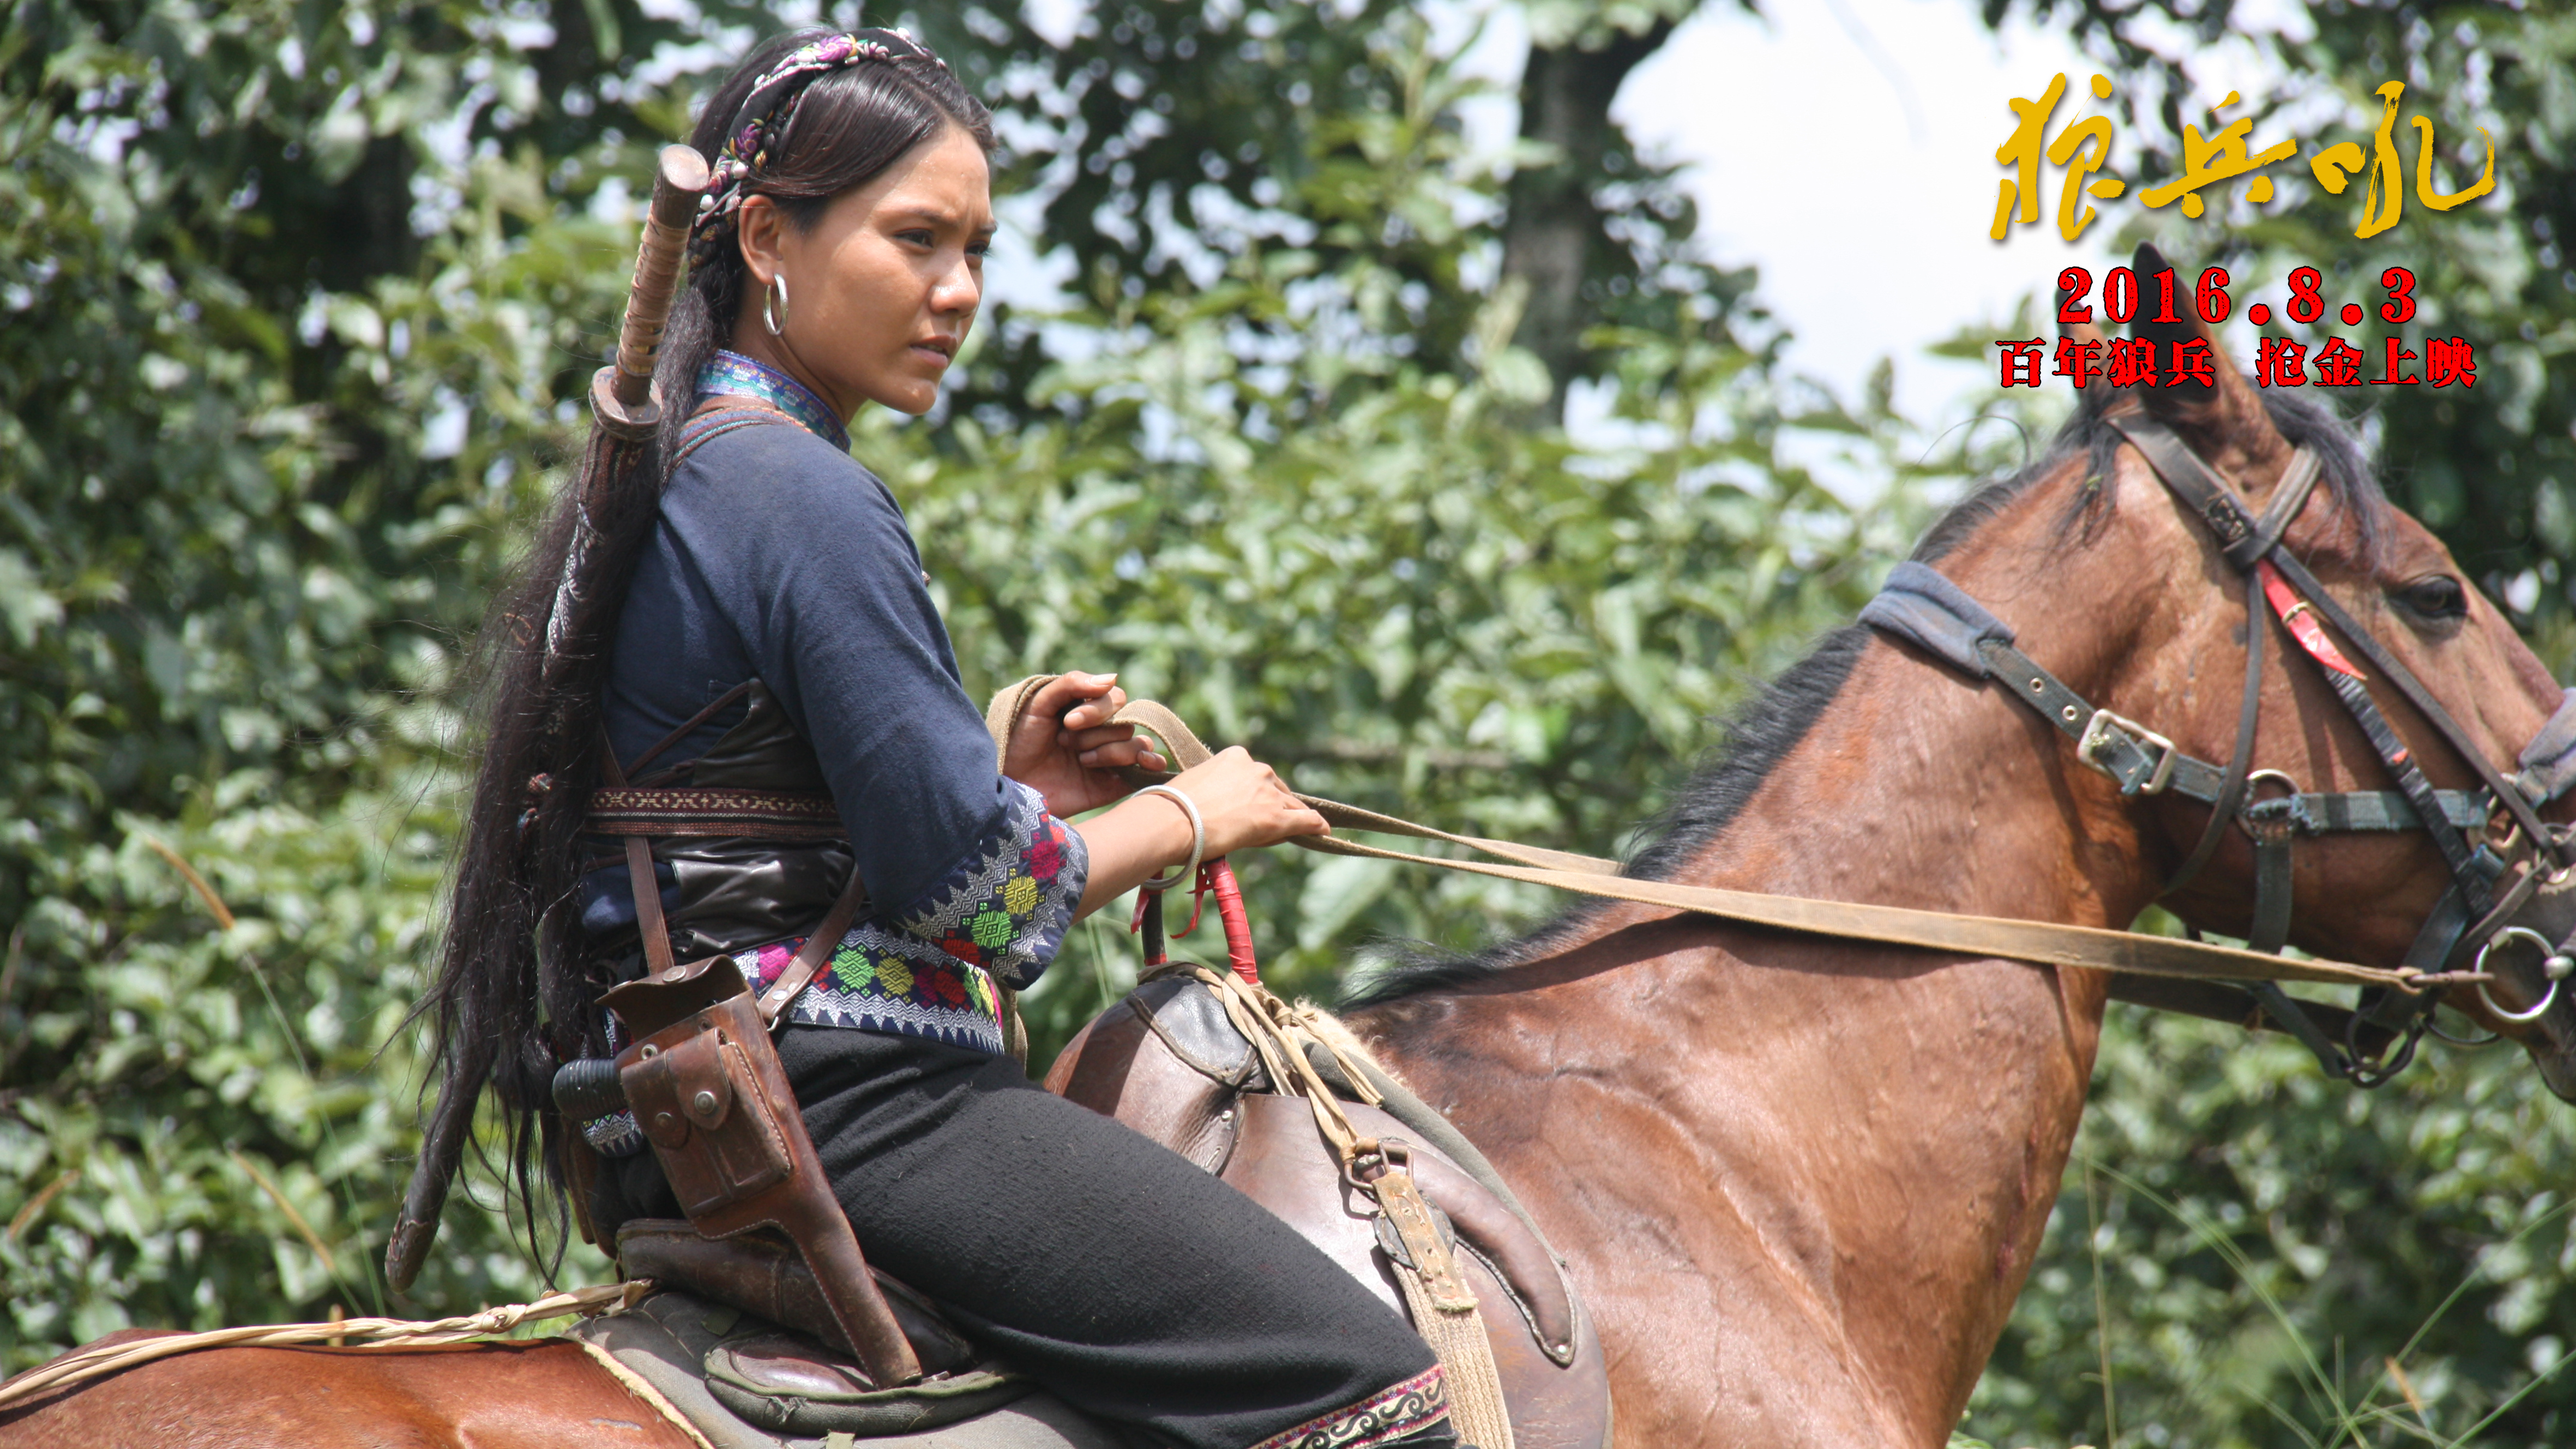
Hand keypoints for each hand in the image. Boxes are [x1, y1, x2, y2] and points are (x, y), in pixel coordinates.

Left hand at [1001, 672, 1166, 817]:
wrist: (1008, 785)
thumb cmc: (1018, 741)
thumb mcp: (1037, 704)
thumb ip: (1071, 684)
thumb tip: (1112, 678)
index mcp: (1086, 711)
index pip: (1114, 698)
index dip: (1097, 710)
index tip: (1068, 722)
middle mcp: (1102, 733)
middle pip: (1125, 723)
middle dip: (1095, 734)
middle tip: (1065, 743)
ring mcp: (1109, 759)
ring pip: (1136, 745)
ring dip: (1109, 752)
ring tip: (1081, 762)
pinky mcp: (1113, 785)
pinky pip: (1144, 771)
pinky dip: (1152, 763)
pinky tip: (1146, 763)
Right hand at [1161, 746, 1329, 858]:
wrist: (1175, 821)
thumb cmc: (1174, 806)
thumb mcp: (1197, 783)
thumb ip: (1214, 786)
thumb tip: (1213, 800)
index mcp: (1237, 757)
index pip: (1256, 777)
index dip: (1254, 794)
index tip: (1247, 806)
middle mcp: (1258, 770)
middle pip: (1276, 790)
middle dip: (1273, 804)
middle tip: (1262, 823)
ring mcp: (1269, 794)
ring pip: (1291, 806)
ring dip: (1293, 817)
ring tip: (1293, 830)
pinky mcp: (1277, 818)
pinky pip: (1306, 820)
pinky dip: (1316, 825)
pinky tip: (1323, 830)